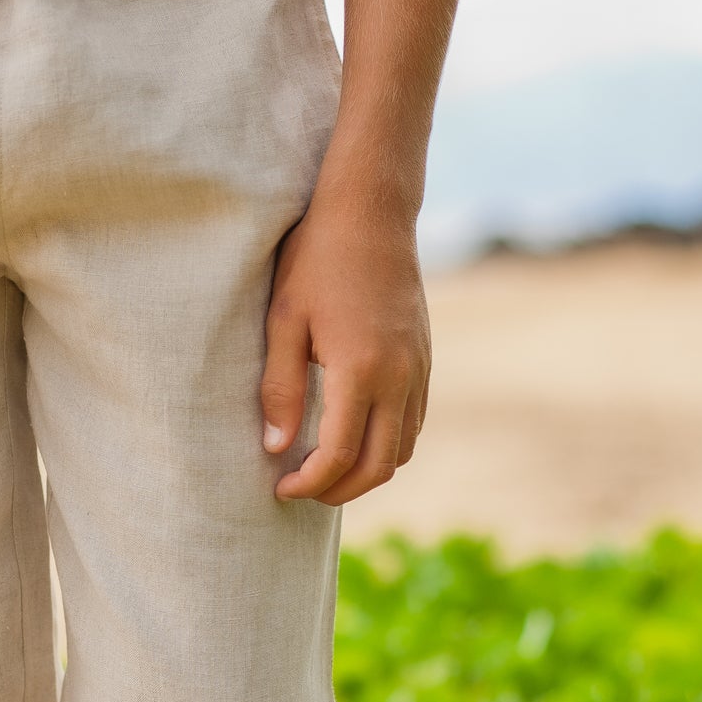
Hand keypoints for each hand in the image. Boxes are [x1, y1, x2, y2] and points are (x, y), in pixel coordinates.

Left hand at [261, 194, 431, 505]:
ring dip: (366, 471)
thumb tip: (275, 449)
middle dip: (339, 490)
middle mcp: (400, 376)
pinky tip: (353, 436)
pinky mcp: (425, 360)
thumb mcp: (283, 322)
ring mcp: (419, 369)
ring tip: (324, 469)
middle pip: (379, 466)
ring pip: (403, 449)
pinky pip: (413, 422)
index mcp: (361, 369)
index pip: (339, 455)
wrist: (371, 211)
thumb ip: (279, 389)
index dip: (309, 483)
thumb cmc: (317, 259)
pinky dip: (387, 445)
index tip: (280, 488)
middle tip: (301, 490)